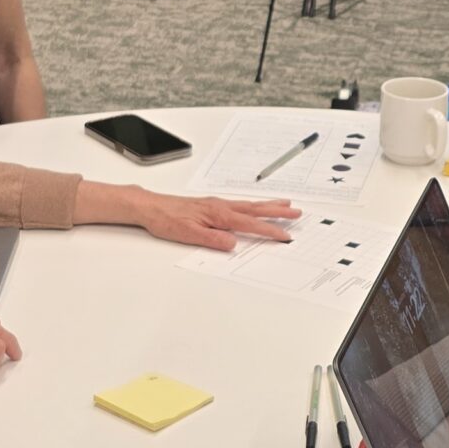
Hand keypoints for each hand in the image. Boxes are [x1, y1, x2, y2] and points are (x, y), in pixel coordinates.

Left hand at [120, 191, 301, 252]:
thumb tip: (232, 244)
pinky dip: (254, 204)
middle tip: (297, 212)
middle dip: (277, 212)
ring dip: (269, 205)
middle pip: (255, 209)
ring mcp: (217, 204)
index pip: (249, 224)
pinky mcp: (212, 205)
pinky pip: (240, 204)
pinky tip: (255, 206)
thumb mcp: (188, 234)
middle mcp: (221, 207)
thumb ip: (212, 239)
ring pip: (249, 205)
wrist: (151, 207)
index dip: (269, 230)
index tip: (285, 235)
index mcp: (219, 215)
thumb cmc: (167, 219)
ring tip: (285, 204)